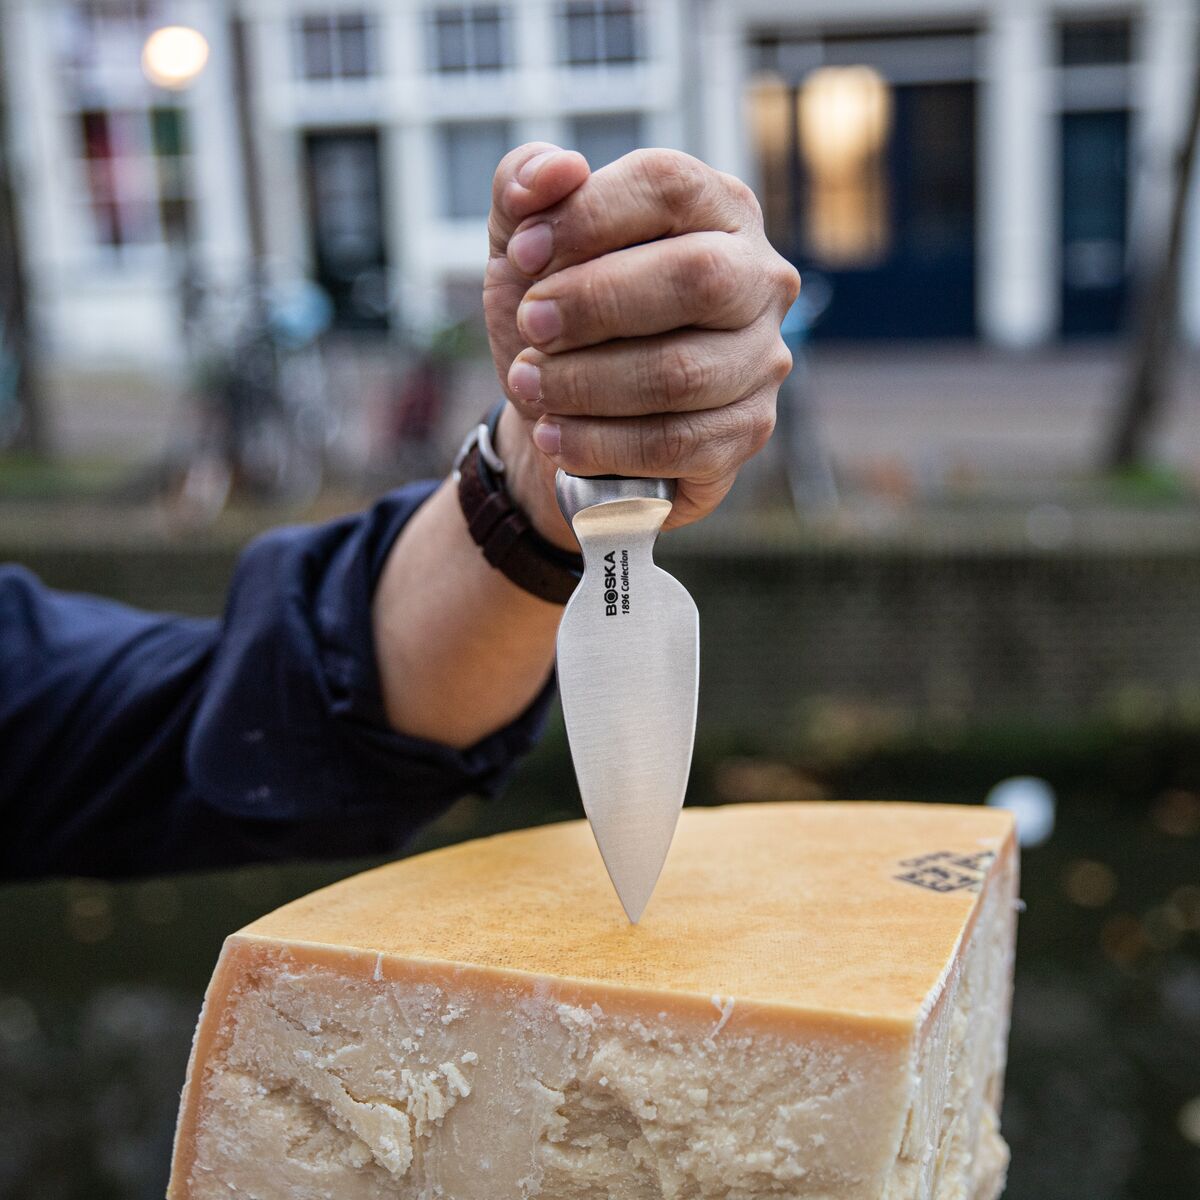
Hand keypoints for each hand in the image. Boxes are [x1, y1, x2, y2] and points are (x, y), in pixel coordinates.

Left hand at [484, 143, 800, 548]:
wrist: (560, 415)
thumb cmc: (555, 316)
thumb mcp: (520, 245)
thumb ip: (520, 185)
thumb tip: (555, 170)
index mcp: (715, 207)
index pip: (667, 185)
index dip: (588, 217)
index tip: (523, 256)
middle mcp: (758, 277)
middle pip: (697, 277)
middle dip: (595, 304)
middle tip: (532, 325)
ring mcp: (761, 359)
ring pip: (682, 372)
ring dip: (586, 382)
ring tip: (528, 385)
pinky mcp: (746, 432)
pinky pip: (676, 443)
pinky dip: (601, 443)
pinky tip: (555, 438)